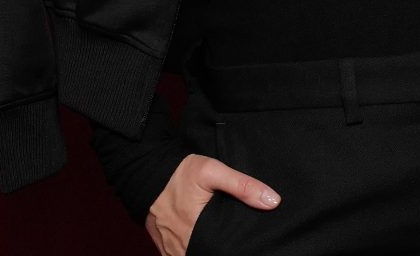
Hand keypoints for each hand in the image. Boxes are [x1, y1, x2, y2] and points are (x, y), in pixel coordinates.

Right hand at [144, 154, 279, 255]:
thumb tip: (273, 201)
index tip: (246, 245)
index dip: (234, 250)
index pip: (221, 252)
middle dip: (222, 250)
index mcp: (195, 232)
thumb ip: (243, 186)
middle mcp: (181, 246)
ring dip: (208, 251)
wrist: (147, 172)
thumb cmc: (180, 173)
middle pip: (207, 255)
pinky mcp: (164, 246)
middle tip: (237, 242)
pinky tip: (207, 244)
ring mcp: (170, 249)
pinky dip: (194, 251)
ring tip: (223, 243)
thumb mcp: (213, 172)